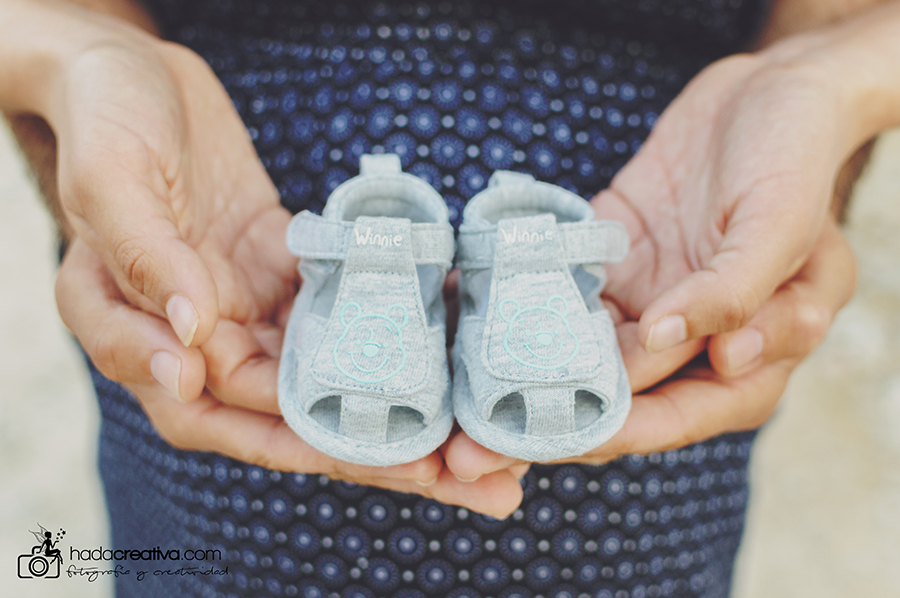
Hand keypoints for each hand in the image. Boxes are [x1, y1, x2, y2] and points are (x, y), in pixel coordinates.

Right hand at [42, 10, 525, 516]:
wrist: (132, 69)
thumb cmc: (106, 113)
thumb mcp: (113, 179)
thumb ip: (146, 261)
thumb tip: (191, 340)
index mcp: (134, 328)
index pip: (209, 412)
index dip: (286, 439)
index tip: (363, 455)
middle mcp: (194, 335)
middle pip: (284, 413)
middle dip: (369, 449)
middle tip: (457, 478)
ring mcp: (244, 308)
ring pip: (322, 376)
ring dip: (393, 408)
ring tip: (471, 438)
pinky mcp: (281, 275)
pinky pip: (339, 315)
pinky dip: (388, 334)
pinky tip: (446, 349)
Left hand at [445, 50, 858, 477]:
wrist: (769, 89)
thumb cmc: (794, 151)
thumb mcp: (782, 220)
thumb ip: (733, 290)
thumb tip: (666, 342)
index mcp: (752, 346)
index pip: (678, 411)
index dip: (615, 433)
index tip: (549, 444)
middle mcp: (692, 337)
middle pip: (617, 398)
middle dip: (547, 424)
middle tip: (473, 449)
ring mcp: (647, 301)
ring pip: (580, 354)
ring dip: (521, 378)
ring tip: (458, 398)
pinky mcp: (611, 264)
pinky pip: (562, 291)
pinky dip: (517, 306)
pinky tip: (466, 314)